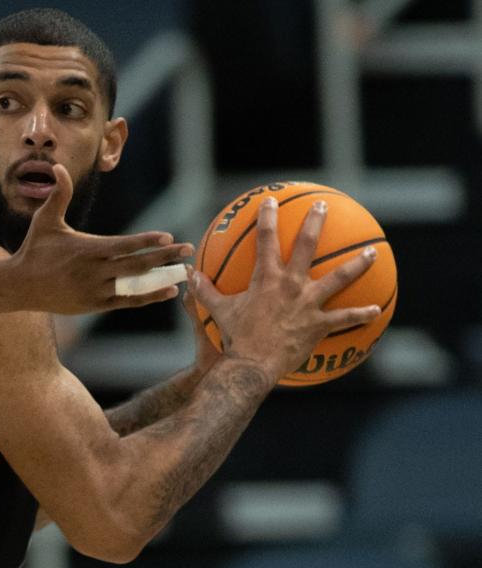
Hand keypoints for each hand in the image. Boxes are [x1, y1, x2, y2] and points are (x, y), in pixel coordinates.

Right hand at [9, 164, 194, 314]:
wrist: (20, 286)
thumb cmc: (35, 250)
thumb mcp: (45, 220)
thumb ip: (59, 194)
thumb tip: (60, 167)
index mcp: (86, 249)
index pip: (122, 245)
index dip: (145, 242)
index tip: (166, 237)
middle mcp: (93, 272)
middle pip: (135, 265)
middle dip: (164, 257)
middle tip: (188, 249)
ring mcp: (95, 291)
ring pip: (134, 286)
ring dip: (161, 279)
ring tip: (184, 273)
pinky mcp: (94, 304)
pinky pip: (127, 301)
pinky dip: (148, 296)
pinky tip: (167, 291)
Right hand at [189, 197, 380, 385]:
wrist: (251, 366)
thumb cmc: (234, 339)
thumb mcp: (217, 311)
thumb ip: (205, 291)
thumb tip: (190, 275)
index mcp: (266, 278)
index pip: (266, 239)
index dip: (267, 218)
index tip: (270, 201)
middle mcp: (291, 285)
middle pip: (307, 246)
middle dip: (315, 222)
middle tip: (323, 206)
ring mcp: (308, 304)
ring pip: (339, 278)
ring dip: (358, 264)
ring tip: (372, 252)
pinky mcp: (319, 325)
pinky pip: (345, 318)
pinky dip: (362, 314)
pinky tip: (377, 310)